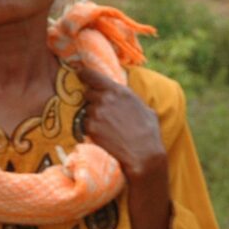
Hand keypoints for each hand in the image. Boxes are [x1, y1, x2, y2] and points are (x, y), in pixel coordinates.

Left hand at [74, 65, 167, 180]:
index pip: (92, 75)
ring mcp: (96, 113)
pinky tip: (104, 135)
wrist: (143, 154)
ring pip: (86, 110)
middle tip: (104, 111)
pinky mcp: (90, 127)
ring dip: (93, 116)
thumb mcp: (145, 109)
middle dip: (93, 100)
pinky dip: (91, 129)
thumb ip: (131, 100)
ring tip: (107, 127)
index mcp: (119, 90)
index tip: (80, 74)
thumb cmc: (149, 132)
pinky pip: (85, 124)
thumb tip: (127, 98)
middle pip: (88, 93)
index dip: (85, 74)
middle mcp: (105, 98)